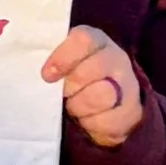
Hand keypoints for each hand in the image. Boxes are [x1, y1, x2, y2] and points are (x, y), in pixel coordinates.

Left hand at [46, 23, 145, 148]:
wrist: (108, 102)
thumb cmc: (74, 75)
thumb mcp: (64, 60)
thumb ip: (50, 56)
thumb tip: (32, 69)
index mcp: (96, 40)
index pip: (83, 40)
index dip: (63, 57)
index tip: (47, 75)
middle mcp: (116, 59)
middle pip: (90, 71)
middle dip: (70, 87)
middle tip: (62, 94)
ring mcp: (128, 85)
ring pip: (101, 96)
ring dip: (79, 106)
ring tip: (73, 107)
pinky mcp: (133, 113)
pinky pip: (108, 122)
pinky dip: (91, 124)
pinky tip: (87, 119)